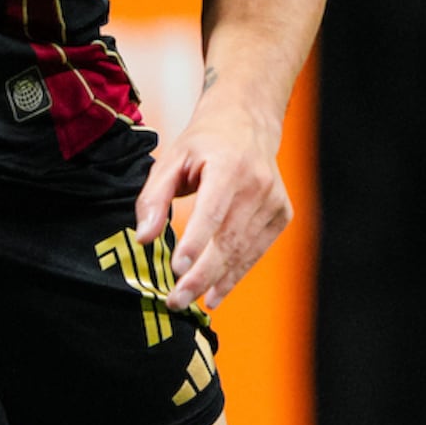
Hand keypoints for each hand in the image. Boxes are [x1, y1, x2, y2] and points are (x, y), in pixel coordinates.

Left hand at [137, 91, 291, 312]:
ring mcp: (274, 201)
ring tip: (189, 301)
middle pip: (229, 238)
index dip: (196, 242)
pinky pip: (256, 252)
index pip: (213, 210)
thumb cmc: (204, 143)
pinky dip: (235, 274)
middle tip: (176, 299)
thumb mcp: (171, 159)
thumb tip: (144, 238)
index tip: (178, 269)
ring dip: (216, 280)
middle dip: (201, 274)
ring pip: (243, 250)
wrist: (248, 123)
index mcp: (229, 165)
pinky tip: (215, 293)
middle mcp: (258, 184)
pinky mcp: (281, 215)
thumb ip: (154, 198)